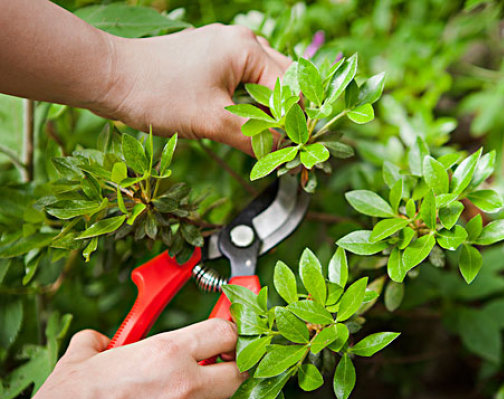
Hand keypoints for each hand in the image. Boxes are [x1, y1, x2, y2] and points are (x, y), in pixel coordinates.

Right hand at [17, 319, 244, 398]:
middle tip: (216, 370)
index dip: (229, 333)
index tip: (226, 337)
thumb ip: (104, 340)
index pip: (226, 333)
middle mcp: (185, 384)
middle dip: (230, 371)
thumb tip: (105, 340)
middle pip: (239, 373)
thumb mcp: (85, 355)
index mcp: (168, 351)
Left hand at [93, 24, 291, 154]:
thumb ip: (255, 138)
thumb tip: (286, 155)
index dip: (296, 123)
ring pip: (266, 82)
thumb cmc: (157, 93)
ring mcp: (227, 47)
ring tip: (268, 139)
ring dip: (269, 110)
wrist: (110, 77)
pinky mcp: (213, 58)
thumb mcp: (211, 121)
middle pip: (285, 82)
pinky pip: (247, 80)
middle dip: (287, 115)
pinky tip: (247, 124)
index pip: (291, 90)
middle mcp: (242, 41)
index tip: (296, 152)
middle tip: (286, 147)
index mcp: (247, 48)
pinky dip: (252, 103)